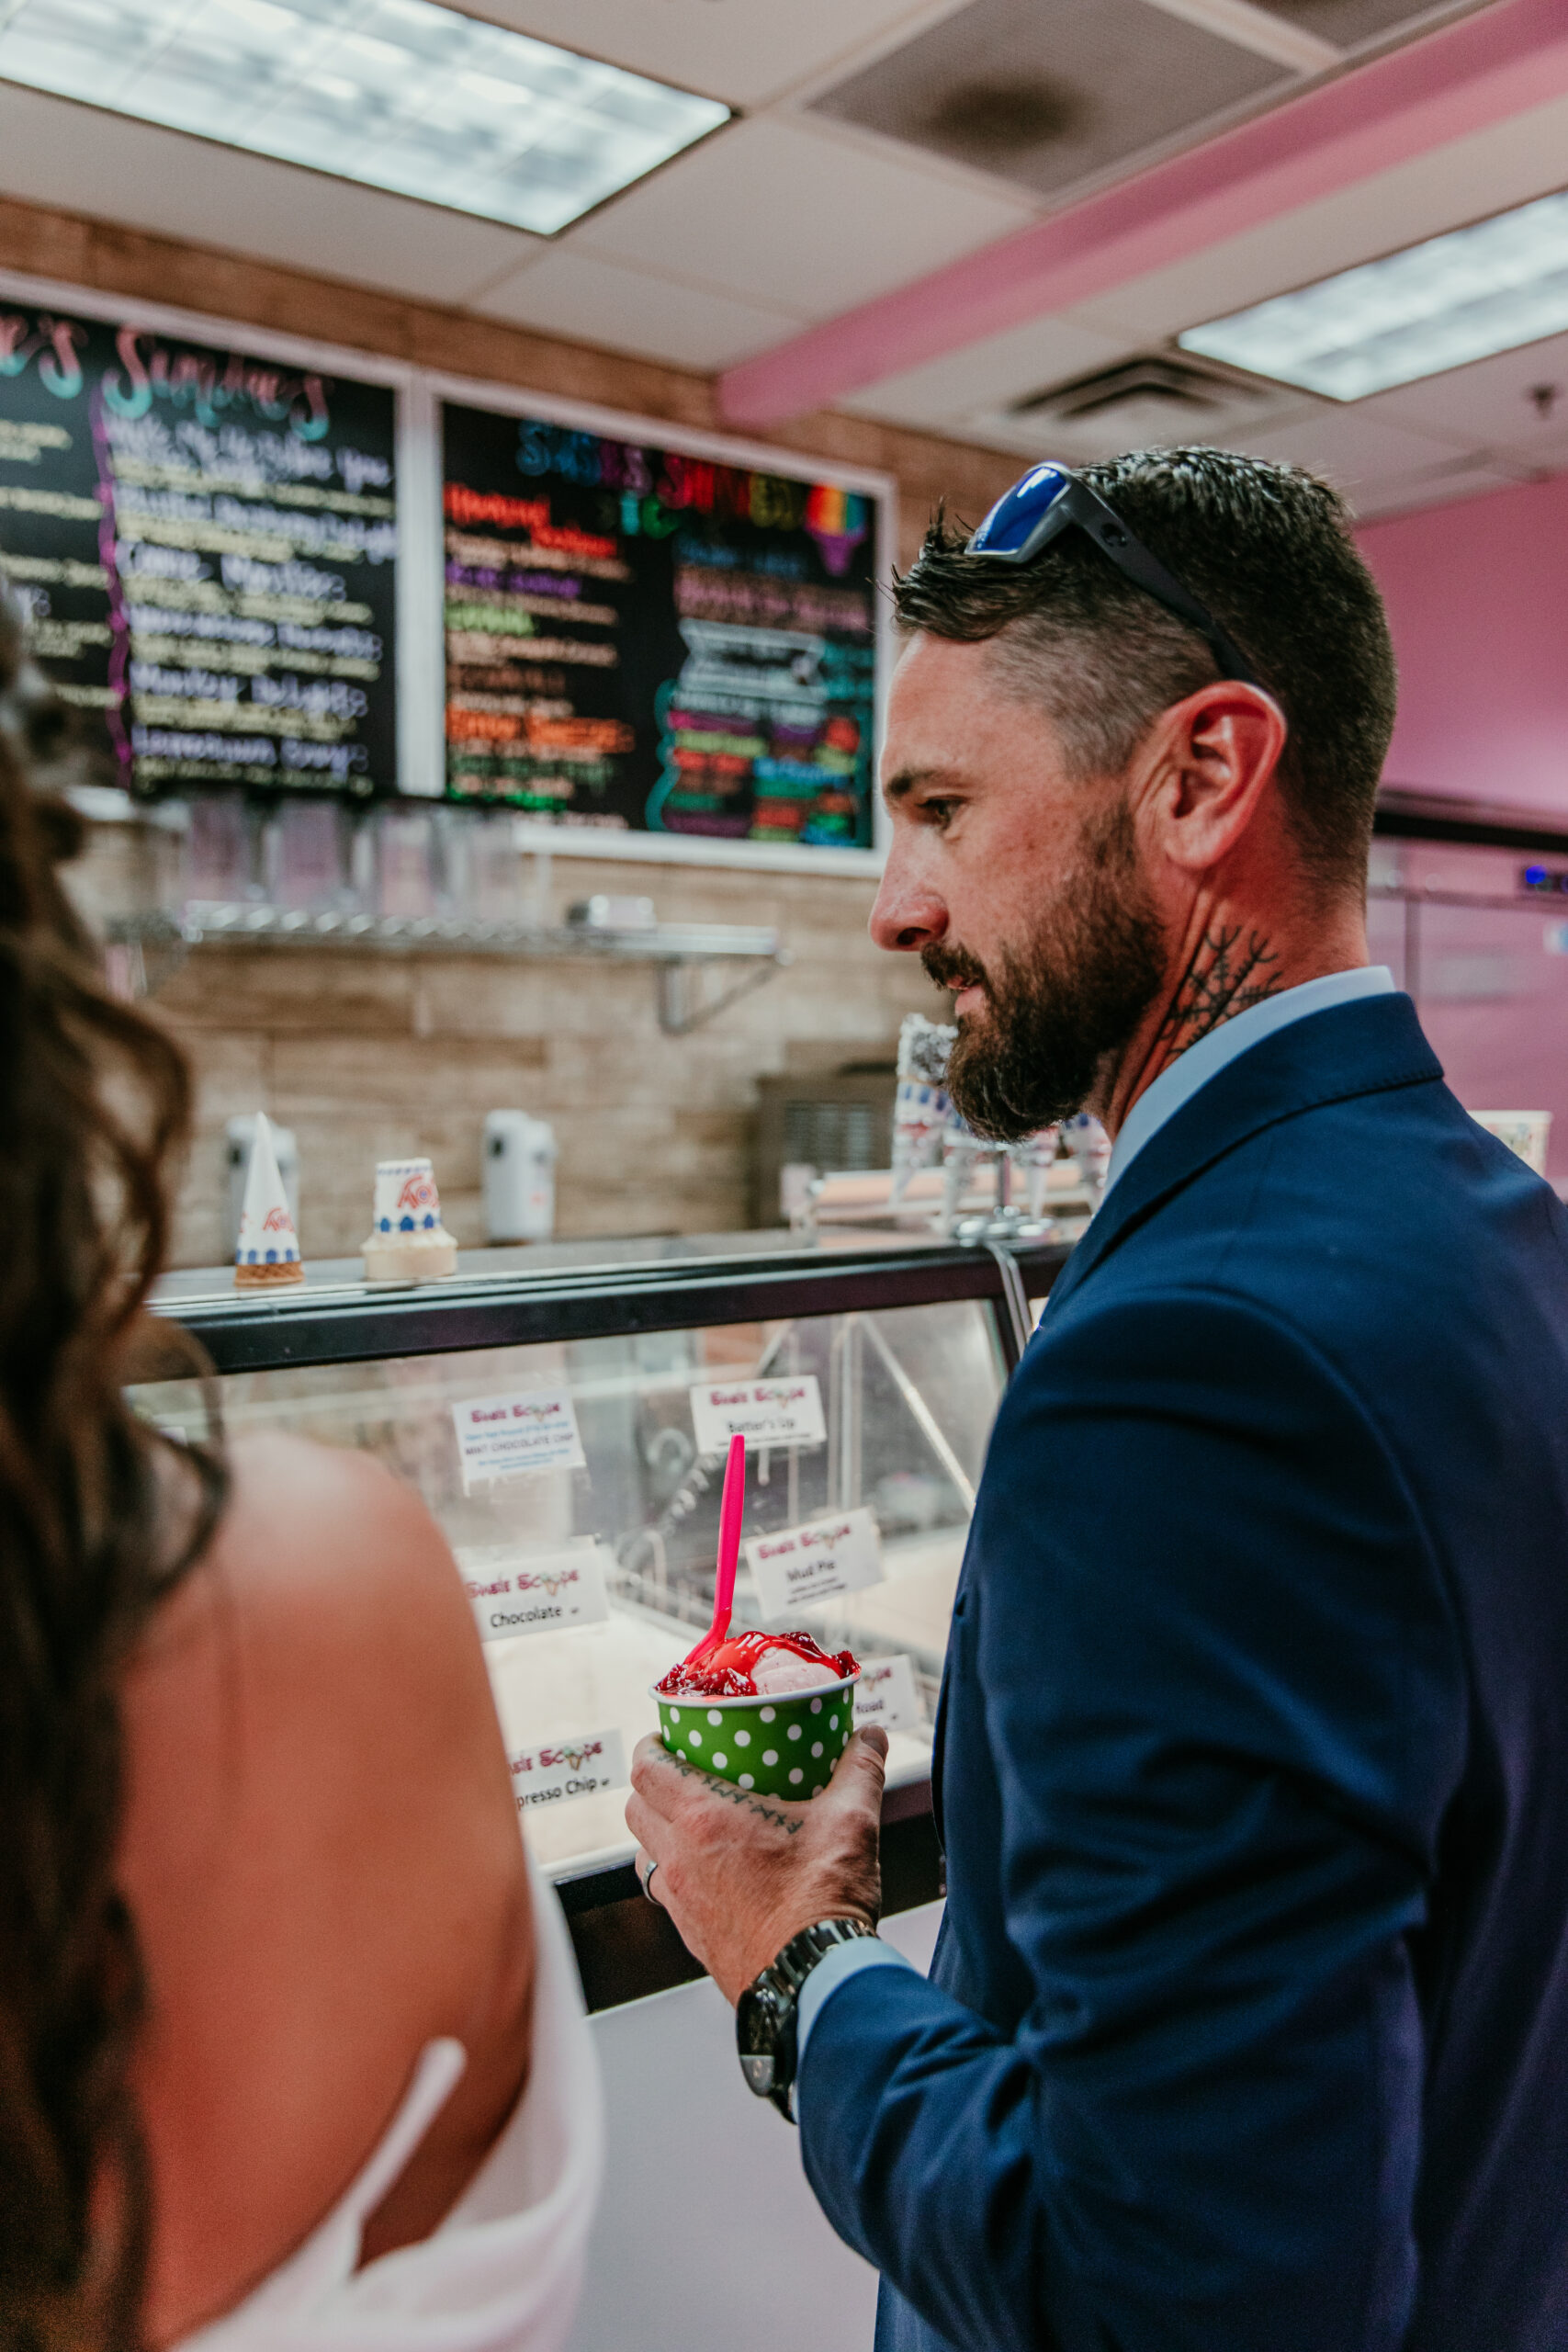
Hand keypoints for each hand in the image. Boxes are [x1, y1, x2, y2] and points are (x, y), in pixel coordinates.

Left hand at [626, 1728, 888, 2003]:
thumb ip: (860, 1770)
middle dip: (651, 1785)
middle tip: (682, 1772)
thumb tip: (871, 1737)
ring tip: (693, 1822)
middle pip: (636, 1808)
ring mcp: (682, 1901)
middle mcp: (680, 1859)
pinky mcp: (692, 1935)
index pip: (646, 1770)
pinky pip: (665, 1893)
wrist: (814, 1981)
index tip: (665, 1736)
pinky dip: (675, 1873)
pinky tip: (712, 1871)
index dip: (649, 1746)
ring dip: (658, 1832)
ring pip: (643, 1853)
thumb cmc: (822, 1904)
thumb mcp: (850, 1822)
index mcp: (705, 1820)